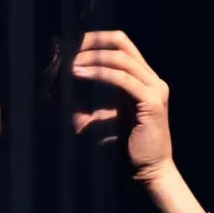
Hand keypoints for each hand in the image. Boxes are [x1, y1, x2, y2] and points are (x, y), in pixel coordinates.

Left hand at [70, 29, 173, 184]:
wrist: (146, 173)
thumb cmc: (121, 149)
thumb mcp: (96, 119)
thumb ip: (81, 103)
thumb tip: (58, 88)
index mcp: (141, 80)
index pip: (121, 46)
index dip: (96, 40)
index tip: (71, 45)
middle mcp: (151, 80)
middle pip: (122, 43)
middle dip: (93, 42)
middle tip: (69, 48)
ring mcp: (155, 89)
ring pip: (121, 59)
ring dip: (93, 58)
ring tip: (71, 64)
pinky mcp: (152, 102)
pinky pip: (123, 79)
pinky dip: (99, 74)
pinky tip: (79, 74)